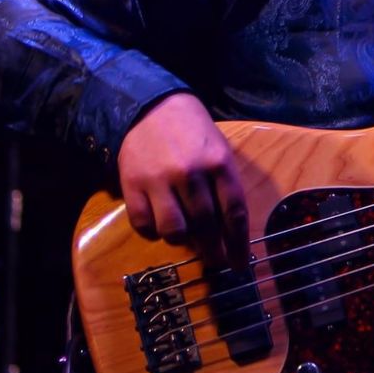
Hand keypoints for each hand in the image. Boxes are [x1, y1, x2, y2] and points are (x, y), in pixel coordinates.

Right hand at [117, 92, 249, 269]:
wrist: (150, 107)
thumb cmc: (192, 131)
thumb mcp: (218, 149)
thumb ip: (225, 185)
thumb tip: (232, 230)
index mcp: (218, 163)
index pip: (234, 212)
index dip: (239, 244)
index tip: (241, 265)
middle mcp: (191, 173)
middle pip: (206, 226)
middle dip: (214, 252)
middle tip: (217, 263)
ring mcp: (159, 180)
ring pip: (174, 231)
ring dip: (182, 241)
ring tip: (187, 238)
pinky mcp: (132, 185)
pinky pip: (143, 224)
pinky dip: (152, 231)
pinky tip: (158, 224)